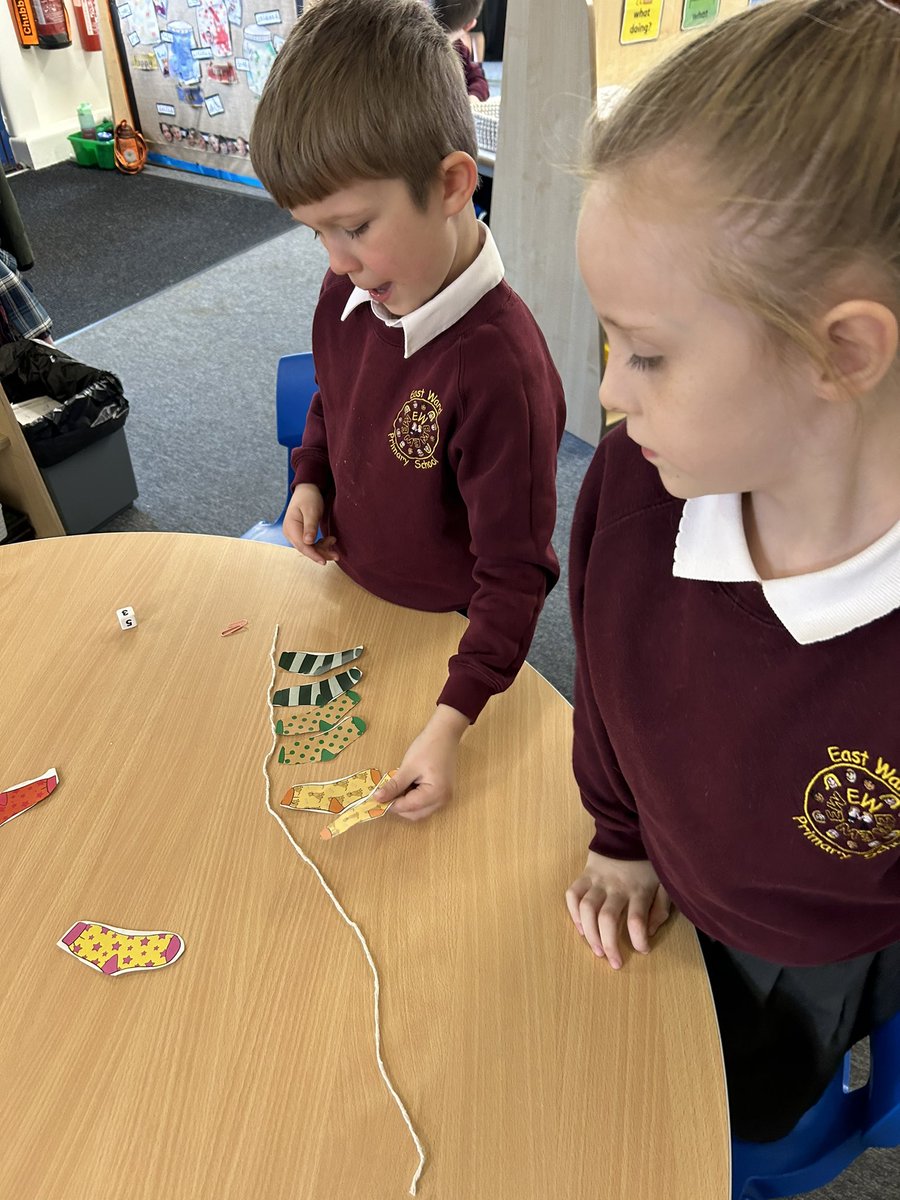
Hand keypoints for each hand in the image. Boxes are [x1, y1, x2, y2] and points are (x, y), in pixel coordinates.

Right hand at [283, 483, 338, 564]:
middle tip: (337, 555)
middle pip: (306, 549)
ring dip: (323, 548)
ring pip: (310, 548)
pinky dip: (321, 544)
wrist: (307, 489)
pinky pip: (311, 544)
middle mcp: (291, 533)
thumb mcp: (311, 511)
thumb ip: (310, 527)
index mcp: (290, 528)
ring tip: (334, 540)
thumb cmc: (309, 498)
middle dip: (321, 553)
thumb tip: (308, 542)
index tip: (324, 561)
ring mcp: (295, 534)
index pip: (302, 546)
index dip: (314, 555)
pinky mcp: (301, 534)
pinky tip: (330, 539)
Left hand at [380, 705, 469, 821]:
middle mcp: (442, 800)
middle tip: (386, 792)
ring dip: (405, 803)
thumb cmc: (427, 747)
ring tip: (397, 787)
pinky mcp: (441, 793)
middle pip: (415, 814)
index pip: (408, 807)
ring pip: (419, 810)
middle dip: (398, 806)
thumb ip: (394, 786)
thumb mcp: (408, 767)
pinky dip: (413, 799)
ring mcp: (444, 798)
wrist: (444, 734)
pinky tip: (407, 786)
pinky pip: (424, 803)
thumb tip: (377, 798)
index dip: (391, 805)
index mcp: (436, 793)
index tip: (376, 798)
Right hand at [565, 851, 670, 969]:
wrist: (628, 831)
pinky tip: (581, 927)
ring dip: (589, 934)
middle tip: (614, 962)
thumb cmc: (648, 862)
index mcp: (640, 890)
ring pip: (587, 909)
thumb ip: (660, 909)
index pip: (637, 920)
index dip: (638, 940)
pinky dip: (573, 913)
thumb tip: (649, 933)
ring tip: (596, 950)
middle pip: (607, 919)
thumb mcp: (664, 883)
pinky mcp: (585, 874)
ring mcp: (598, 880)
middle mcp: (617, 887)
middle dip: (609, 945)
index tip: (643, 950)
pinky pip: (572, 894)